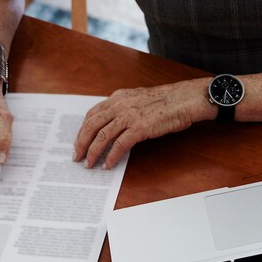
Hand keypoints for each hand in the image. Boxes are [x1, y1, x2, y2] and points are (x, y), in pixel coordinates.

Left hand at [73, 81, 206, 169]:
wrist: (185, 99)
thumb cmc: (167, 100)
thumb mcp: (139, 98)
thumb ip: (124, 107)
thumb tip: (114, 123)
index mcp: (118, 97)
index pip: (92, 114)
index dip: (83, 129)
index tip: (79, 141)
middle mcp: (120, 105)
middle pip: (92, 125)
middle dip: (81, 142)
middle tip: (77, 156)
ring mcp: (129, 116)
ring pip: (102, 136)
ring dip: (93, 152)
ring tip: (89, 164)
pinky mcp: (140, 127)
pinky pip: (119, 145)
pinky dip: (111, 156)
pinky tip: (108, 164)